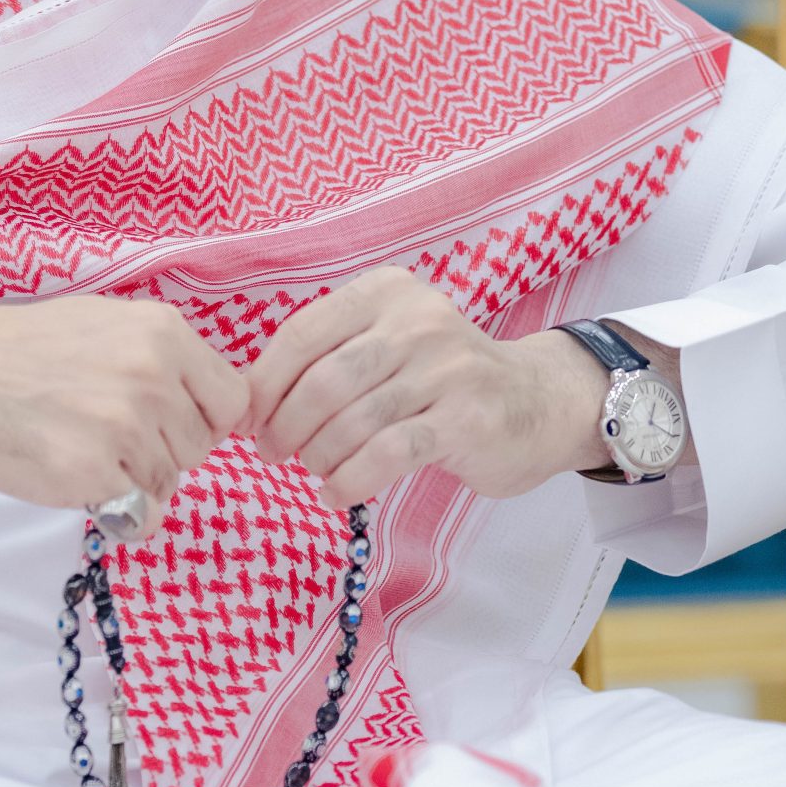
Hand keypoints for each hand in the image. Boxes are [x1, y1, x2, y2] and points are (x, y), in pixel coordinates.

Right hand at [0, 298, 248, 537]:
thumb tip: (215, 402)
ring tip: (81, 447)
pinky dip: (118, 510)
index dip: (208, 419)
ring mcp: (126, 425)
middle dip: (165, 450)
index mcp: (164, 331)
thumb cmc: (20, 351)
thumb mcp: (106, 323)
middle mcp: (153, 375)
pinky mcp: (95, 473)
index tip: (177, 425)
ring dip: (136, 479)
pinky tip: (77, 477)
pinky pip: (143, 515)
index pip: (234, 398)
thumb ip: (165, 356)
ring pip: (171, 481)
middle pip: (201, 445)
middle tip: (106, 433)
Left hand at [246, 266, 611, 507]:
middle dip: (285, 426)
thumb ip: (330, 357)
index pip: (301, 334)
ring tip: (314, 471)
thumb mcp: (390, 342)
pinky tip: (336, 494)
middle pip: (322, 381)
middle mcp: (418, 320)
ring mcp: (447, 368)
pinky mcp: (465, 419)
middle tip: (274, 454)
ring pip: (351, 420)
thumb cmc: (442, 377)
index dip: (264, 385)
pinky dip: (348, 481)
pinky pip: (385, 454)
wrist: (538, 401)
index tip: (247, 421)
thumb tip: (248, 401)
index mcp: (386, 292)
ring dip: (317, 456)